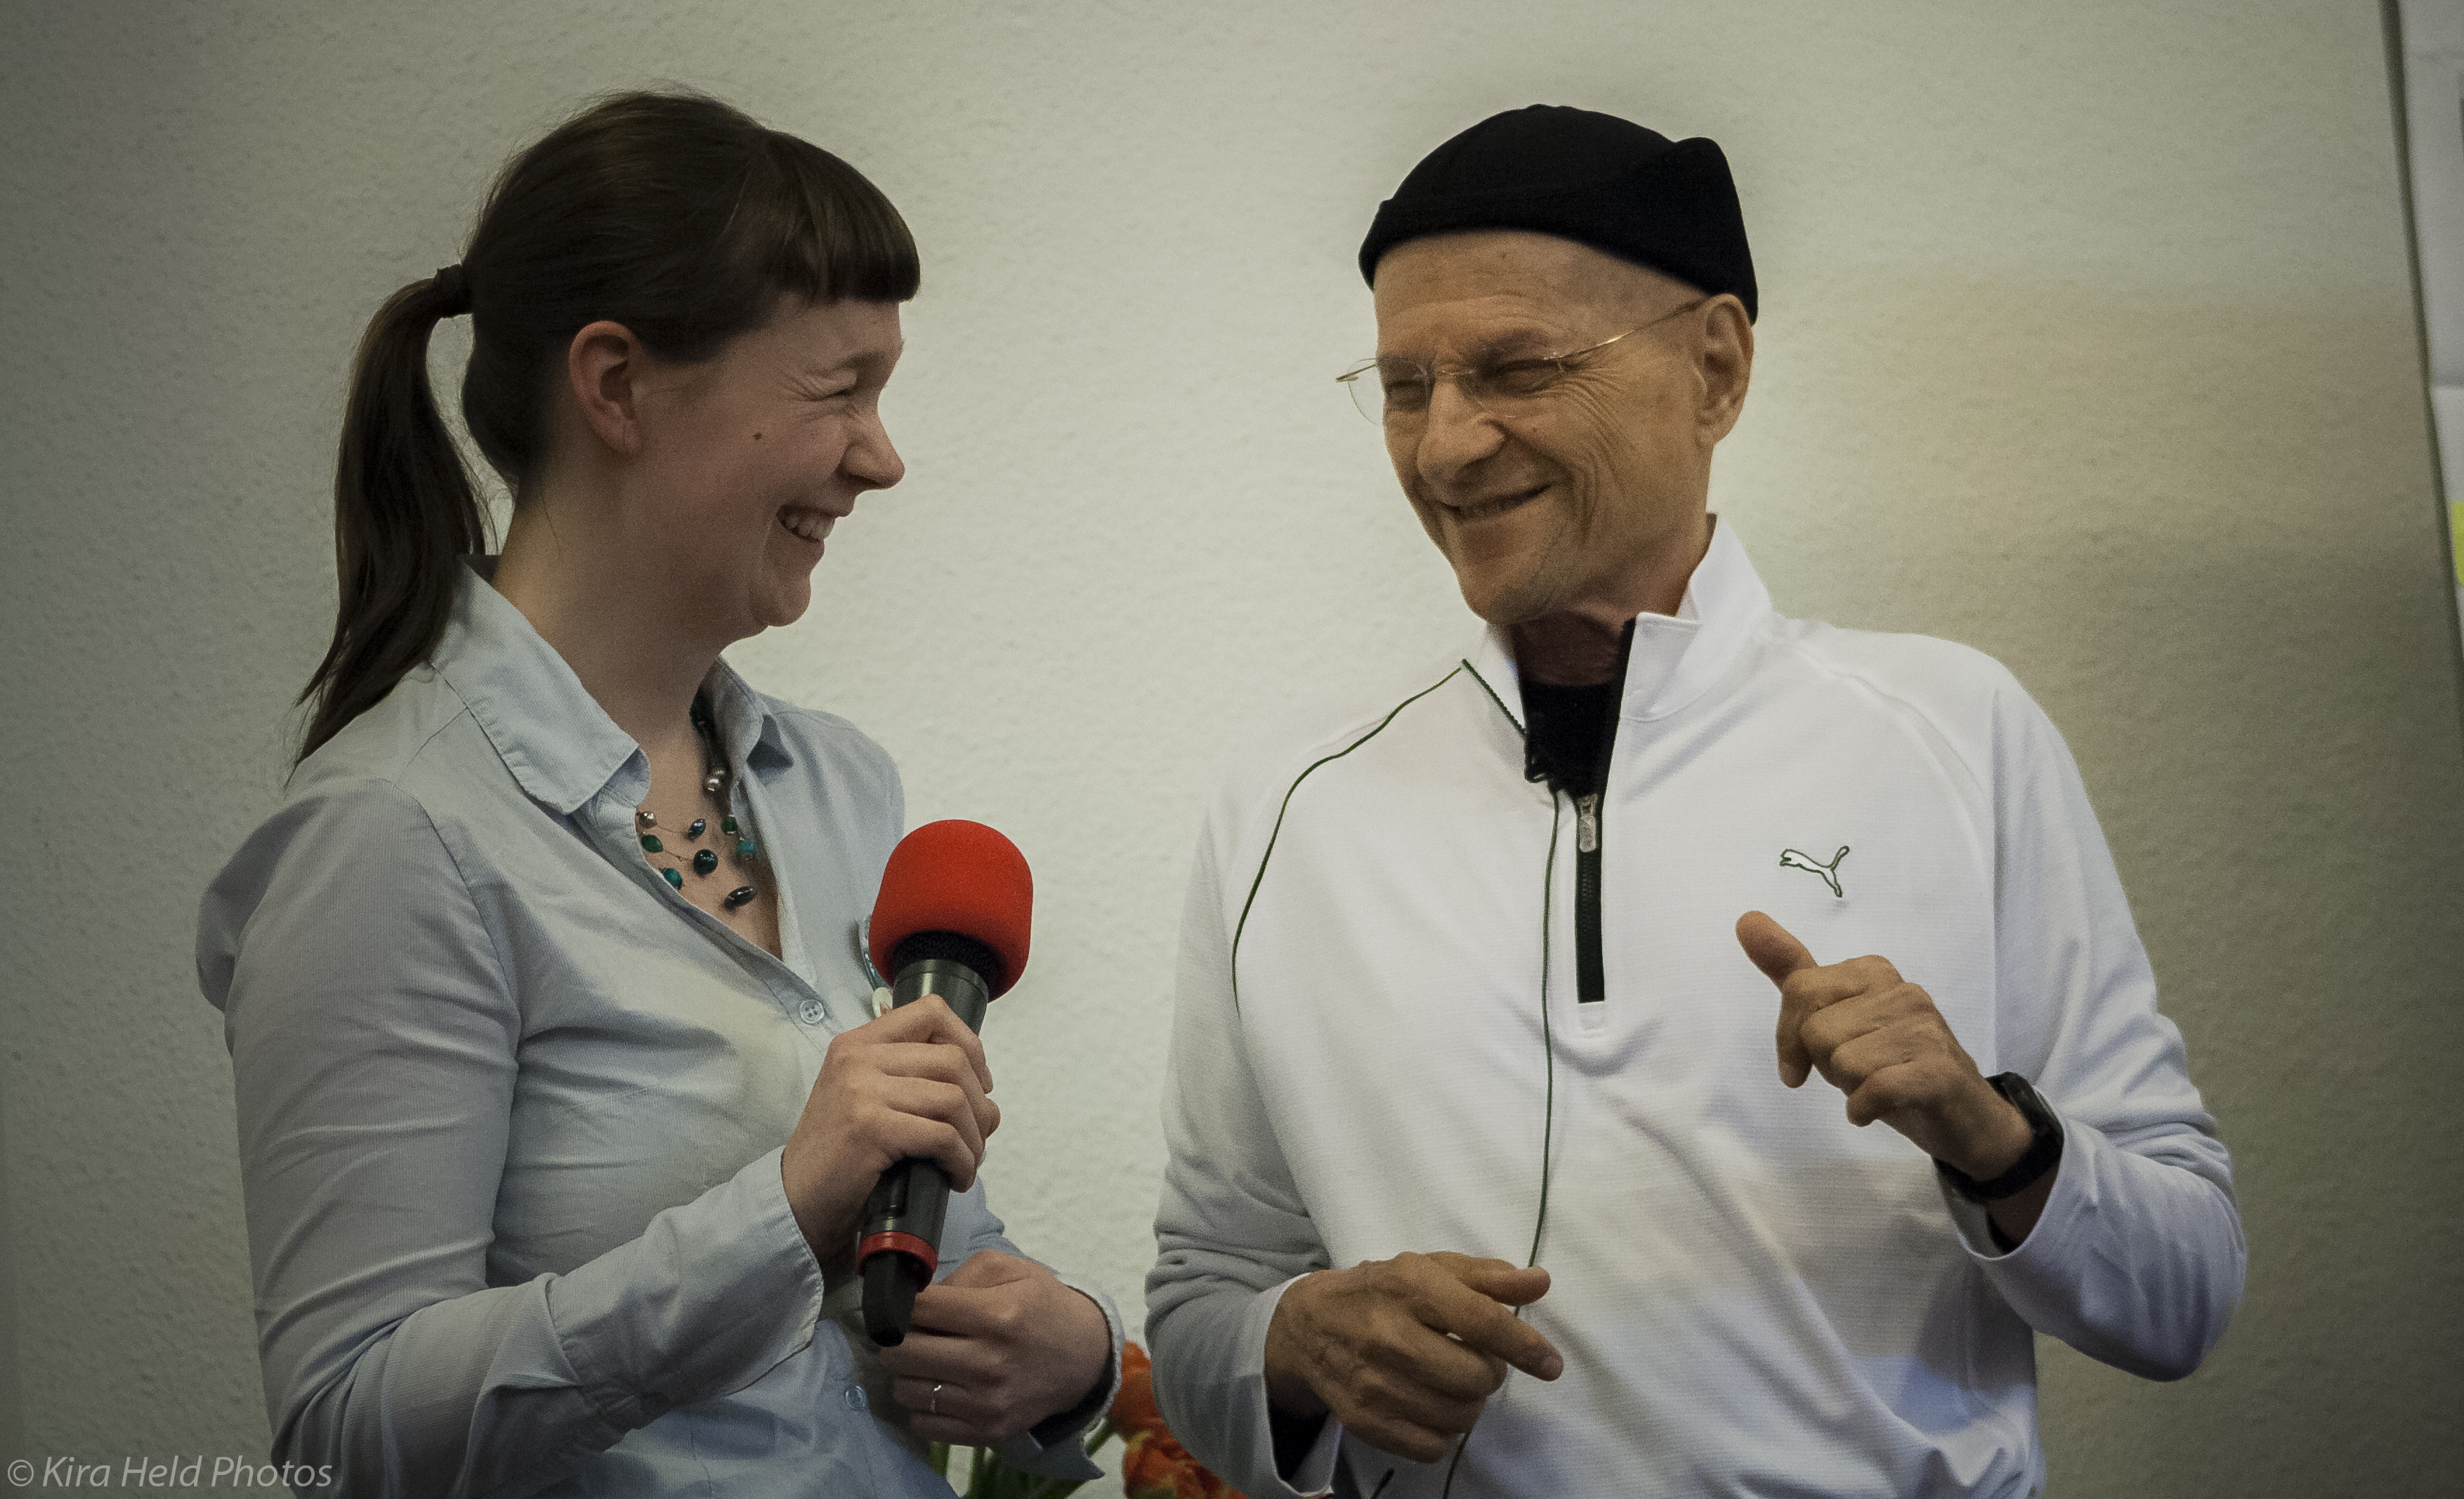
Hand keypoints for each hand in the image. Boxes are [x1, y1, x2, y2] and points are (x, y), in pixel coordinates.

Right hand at [779, 996, 1000, 1276]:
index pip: (931, 1011)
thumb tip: (984, 1091)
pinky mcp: (870, 1128)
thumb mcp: (865, 1097)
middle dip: (979, 1102)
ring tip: (968, 1160)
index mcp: (858, 1042)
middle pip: (953, 1059)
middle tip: (978, 1134)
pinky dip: (962, 1160)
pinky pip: (942, 1136)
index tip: (978, 1081)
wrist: (796, 1200)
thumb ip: (910, 1078)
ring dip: (974, 1136)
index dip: (969, 1043)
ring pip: (953, 1098)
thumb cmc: (840, 1155)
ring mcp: (861, 1091)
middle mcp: (857, 1057)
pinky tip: (956, 1176)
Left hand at [879, 1250, 1111, 1445]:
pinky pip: (923, 1424)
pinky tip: (939, 1387)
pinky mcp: (987, 1431)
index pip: (918, 1309)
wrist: (1084, 1357)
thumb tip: (915, 1298)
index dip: (902, 1304)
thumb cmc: (1042, 1306)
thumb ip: (960, 1275)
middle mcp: (989, 1362)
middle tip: (909, 1333)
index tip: (906, 1305)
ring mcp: (988, 1403)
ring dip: (906, 1373)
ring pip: (906, 1390)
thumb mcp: (1010, 1269)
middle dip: (896, 1338)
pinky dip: (922, 1406)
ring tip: (925, 1360)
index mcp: (996, 1315)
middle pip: (901, 1352)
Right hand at [1262, 1251, 1562, 1464]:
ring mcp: (1373, 1383)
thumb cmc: (1383, 1292)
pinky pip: (1432, 1447)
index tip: (1550, 1364)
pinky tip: (1432, 1406)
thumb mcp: (1431, 1269)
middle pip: (1475, 1377)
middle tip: (1475, 1360)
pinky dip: (1444, 1433)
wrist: (1308, 1326)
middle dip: (1489, 1372)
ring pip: (1459, 1417)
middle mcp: (1388, 1334)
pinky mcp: (1364, 1421)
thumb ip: (1488, 1277)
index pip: (1481, 1322)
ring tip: (1451, 1381)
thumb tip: (1541, 1282)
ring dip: (1469, 1403)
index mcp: (1410, 1286)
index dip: (1525, 1346)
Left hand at [1734, 912, 2029, 1179]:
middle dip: (1825, 1063)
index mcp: (1874, 971)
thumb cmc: (1890, 1064)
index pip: (1799, 991)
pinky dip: (1864, 1108)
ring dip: (1850, 1087)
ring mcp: (1925, 1030)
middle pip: (1816, 1031)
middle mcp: (1903, 992)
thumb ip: (1792, 971)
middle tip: (1858, 1071)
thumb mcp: (1836, 1015)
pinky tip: (1877, 1108)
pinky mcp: (1938, 1072)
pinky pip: (1873, 1090)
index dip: (1790, 1037)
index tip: (1800, 1064)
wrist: (1962, 1115)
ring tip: (1878, 1084)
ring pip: (1843, 1062)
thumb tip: (1746, 919)